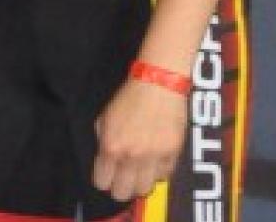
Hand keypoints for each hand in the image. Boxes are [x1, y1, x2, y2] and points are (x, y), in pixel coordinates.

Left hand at [91, 76, 187, 202]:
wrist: (160, 82)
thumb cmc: (130, 97)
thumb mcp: (105, 119)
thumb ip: (103, 143)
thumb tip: (106, 160)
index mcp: (111, 147)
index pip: (102, 183)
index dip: (105, 179)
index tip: (110, 173)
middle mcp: (132, 156)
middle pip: (123, 193)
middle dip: (122, 186)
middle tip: (126, 175)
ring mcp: (154, 156)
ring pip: (145, 188)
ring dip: (142, 180)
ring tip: (143, 168)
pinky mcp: (173, 152)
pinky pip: (165, 175)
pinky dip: (160, 170)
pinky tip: (158, 157)